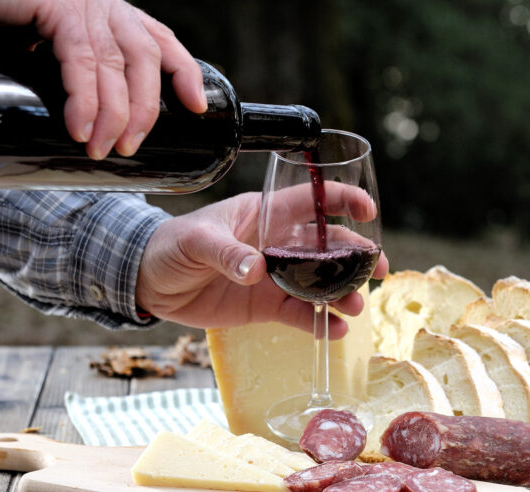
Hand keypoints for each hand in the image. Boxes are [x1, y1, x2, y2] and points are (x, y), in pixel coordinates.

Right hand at [0, 0, 207, 158]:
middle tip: (130, 148)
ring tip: (103, 148)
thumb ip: (66, 75)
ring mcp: (83, 4)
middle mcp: (103, 5)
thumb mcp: (41, 51)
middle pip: (144, 61)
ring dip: (113, 114)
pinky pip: (81, 61)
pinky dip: (83, 98)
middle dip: (145, 110)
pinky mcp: (57, 7)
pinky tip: (81, 126)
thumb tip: (77, 125)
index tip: (196, 107)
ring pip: (116, 66)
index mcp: (108, 15)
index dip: (183, 72)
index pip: (159, 41)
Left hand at [136, 192, 388, 337]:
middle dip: (357, 255)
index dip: (341, 199)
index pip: (310, 200)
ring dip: (342, 292)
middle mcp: (277, 242)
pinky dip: (319, 322)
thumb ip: (225, 253)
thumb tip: (256, 270)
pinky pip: (299, 313)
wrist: (151, 282)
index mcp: (264, 213)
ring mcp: (274, 275)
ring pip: (319, 282)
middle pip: (327, 244)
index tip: (368, 210)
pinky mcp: (265, 305)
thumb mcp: (196, 240)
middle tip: (379, 270)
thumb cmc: (172, 245)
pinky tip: (334, 331)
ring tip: (355, 306)